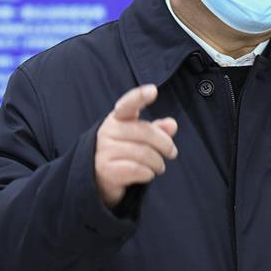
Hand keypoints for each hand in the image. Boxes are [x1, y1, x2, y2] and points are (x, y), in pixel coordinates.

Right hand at [95, 84, 177, 207]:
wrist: (98, 179)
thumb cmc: (122, 153)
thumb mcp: (138, 138)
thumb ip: (156, 130)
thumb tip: (172, 124)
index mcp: (117, 118)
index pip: (128, 104)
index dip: (140, 97)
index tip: (153, 91)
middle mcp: (108, 131)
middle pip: (146, 133)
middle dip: (165, 145)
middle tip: (172, 153)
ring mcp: (104, 150)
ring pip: (144, 154)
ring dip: (158, 163)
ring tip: (159, 167)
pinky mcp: (106, 170)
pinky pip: (138, 169)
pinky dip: (148, 174)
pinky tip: (148, 174)